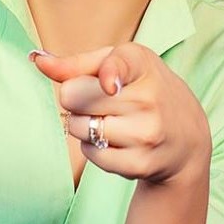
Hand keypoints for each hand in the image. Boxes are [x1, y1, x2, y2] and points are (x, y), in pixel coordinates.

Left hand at [30, 42, 211, 185]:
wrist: (186, 136)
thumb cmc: (142, 89)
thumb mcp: (118, 64)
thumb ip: (76, 63)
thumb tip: (37, 60)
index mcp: (141, 63)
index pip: (117, 68)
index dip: (107, 76)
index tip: (109, 86)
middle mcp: (149, 98)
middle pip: (73, 97)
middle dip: (76, 99)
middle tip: (100, 99)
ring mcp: (146, 133)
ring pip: (78, 127)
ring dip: (82, 125)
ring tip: (109, 120)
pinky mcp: (140, 163)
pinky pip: (90, 154)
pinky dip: (93, 148)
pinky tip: (116, 141)